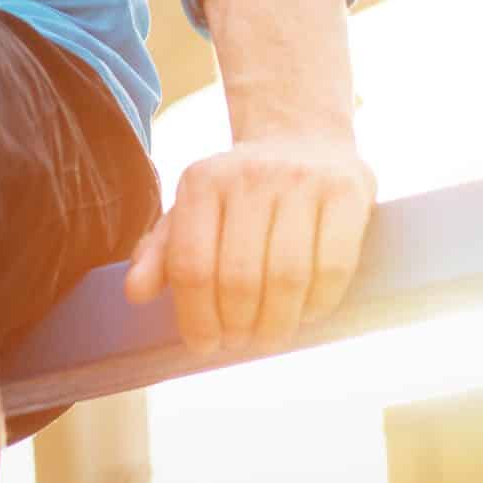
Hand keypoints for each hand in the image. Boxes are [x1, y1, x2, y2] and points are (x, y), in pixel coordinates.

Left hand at [123, 131, 375, 355]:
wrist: (302, 137)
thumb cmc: (240, 193)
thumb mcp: (192, 211)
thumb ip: (161, 252)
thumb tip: (135, 294)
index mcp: (202, 181)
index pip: (191, 265)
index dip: (196, 317)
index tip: (204, 344)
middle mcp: (250, 175)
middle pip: (238, 278)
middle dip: (238, 326)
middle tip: (241, 342)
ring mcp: (302, 180)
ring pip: (286, 276)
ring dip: (277, 323)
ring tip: (270, 336)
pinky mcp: (347, 190)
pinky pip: (332, 266)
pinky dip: (318, 304)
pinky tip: (307, 313)